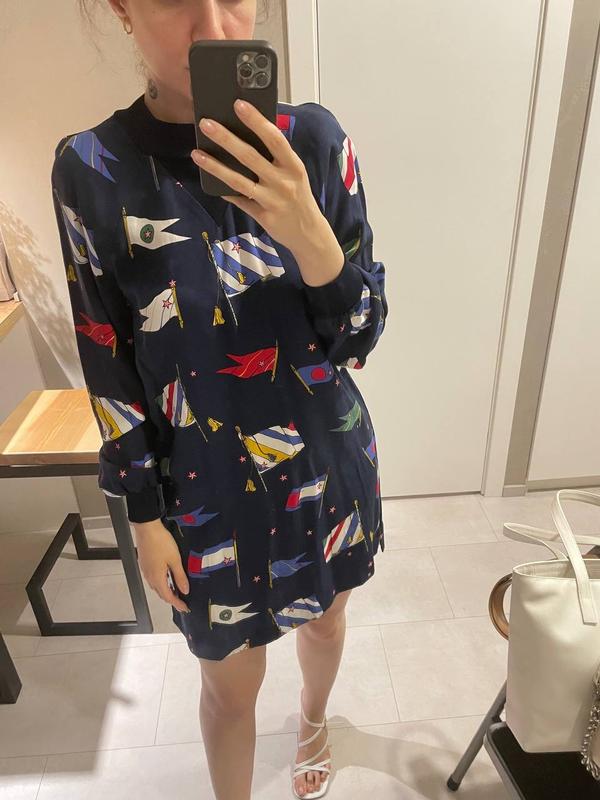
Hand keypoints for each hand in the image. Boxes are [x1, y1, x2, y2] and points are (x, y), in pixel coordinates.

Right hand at [133, 519, 190, 612]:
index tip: (185, 608)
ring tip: (176, 592)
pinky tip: (167, 578)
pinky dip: (161, 583)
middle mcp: (149, 577)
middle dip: (172, 599)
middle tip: (182, 602)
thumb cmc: (161, 542)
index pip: (168, 597)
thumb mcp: (175, 560)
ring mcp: (145, 570)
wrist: (147, 528)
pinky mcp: (145, 564)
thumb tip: (185, 590)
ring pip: (156, 586)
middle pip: (161, 593)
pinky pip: (153, 579)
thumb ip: (180, 576)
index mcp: (157, 578)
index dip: (177, 604)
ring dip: (166, 591)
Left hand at [191, 99, 325, 255]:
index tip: (238, 104)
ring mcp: (272, 200)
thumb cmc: (299, 197)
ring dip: (215, 166)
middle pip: (250, 157)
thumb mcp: (295, 174)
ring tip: (197, 153)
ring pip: (239, 181)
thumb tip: (250, 135)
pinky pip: (239, 200)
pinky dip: (224, 190)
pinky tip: (209, 181)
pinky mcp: (263, 216)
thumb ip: (278, 157)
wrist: (309, 233)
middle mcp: (283, 182)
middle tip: (206, 123)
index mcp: (293, 166)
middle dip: (226, 138)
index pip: (274, 138)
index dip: (256, 121)